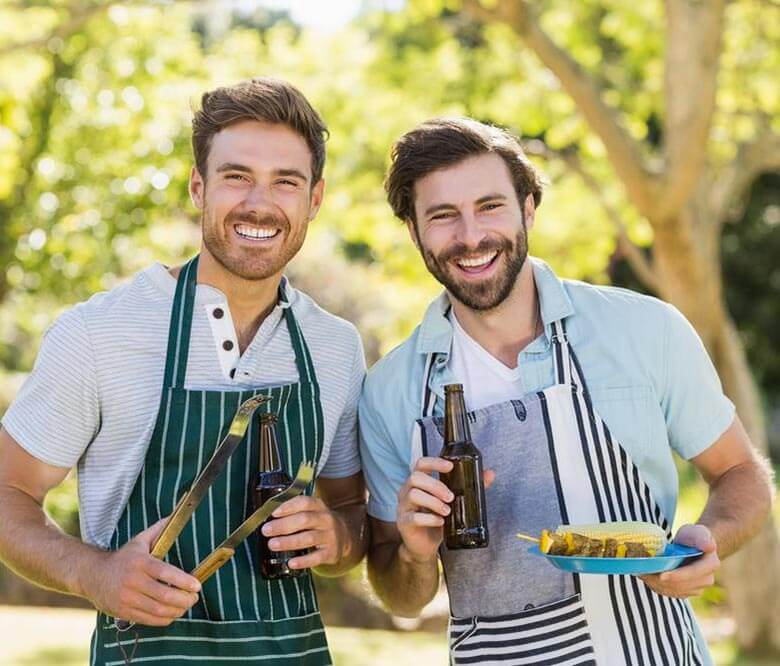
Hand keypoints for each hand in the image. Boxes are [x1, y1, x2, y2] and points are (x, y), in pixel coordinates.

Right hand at [83, 518, 200, 626]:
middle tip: (195, 598)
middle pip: (164, 595)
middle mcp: (133, 581)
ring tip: (187, 606)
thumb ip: (158, 530)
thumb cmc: (123, 557)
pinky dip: (165, 619)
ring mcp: (127, 599)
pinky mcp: (123, 612)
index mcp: (140, 562)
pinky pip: (149, 620)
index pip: (165, 573)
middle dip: (185, 599)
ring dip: (177, 610)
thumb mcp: (139, 541)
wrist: (92, 575)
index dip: (184, 581)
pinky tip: (173, 613)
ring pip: (158, 610)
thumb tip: (174, 516)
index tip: (197, 585)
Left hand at [261, 496, 345, 569]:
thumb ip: (294, 512)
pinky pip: (316, 557)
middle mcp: (326, 519)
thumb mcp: (311, 512)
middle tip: (266, 530)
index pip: (304, 503)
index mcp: (319, 506)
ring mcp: (330, 536)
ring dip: (288, 542)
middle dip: (283, 525)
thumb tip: (265, 516)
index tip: (273, 512)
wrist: (344, 536)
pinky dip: (303, 561)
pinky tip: (291, 562)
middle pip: (304, 520)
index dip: (288, 507)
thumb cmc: (318, 523)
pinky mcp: (331, 553)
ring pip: (308, 538)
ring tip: (272, 544)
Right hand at [396, 457, 494, 563]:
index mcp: (418, 482)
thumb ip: (469, 487)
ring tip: (448, 511)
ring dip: (434, 502)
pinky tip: (441, 522)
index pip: (421, 464)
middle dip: (436, 485)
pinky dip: (430, 518)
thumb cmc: (436, 519)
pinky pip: (413, 517)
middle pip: (415, 477)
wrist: (424, 545)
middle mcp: (407, 491)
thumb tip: (490, 474)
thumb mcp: (452, 502)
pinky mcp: (404, 523)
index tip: (450, 467)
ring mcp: (403, 507)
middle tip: (451, 497)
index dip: (434, 462)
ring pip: (414, 494)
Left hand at [639, 523, 718, 597]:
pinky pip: (670, 592)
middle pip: (681, 585)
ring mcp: (697, 588)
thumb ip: (702, 538)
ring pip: (673, 591)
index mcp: (711, 564)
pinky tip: (647, 577)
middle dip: (662, 580)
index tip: (661, 575)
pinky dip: (657, 586)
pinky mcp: (686, 592)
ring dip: (656, 584)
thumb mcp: (697, 532)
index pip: (692, 573)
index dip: (677, 576)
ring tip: (642, 573)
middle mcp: (706, 580)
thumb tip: (710, 546)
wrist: (693, 546)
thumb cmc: (693, 537)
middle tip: (643, 573)